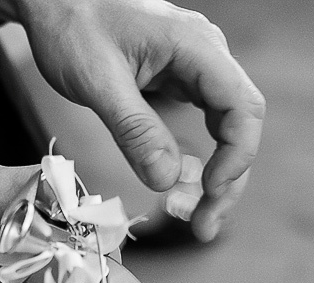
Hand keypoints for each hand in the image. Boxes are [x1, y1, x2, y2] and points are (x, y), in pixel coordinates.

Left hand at [0, 0, 264, 241]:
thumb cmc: (71, 24)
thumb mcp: (97, 82)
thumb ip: (135, 130)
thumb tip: (170, 181)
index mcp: (196, 47)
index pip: (242, 108)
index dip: (236, 158)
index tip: (209, 194)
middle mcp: (206, 55)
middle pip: (240, 125)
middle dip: (227, 180)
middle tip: (202, 226)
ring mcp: (195, 67)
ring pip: (225, 128)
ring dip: (216, 175)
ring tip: (196, 217)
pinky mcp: (179, 79)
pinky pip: (204, 123)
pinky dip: (199, 159)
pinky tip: (186, 187)